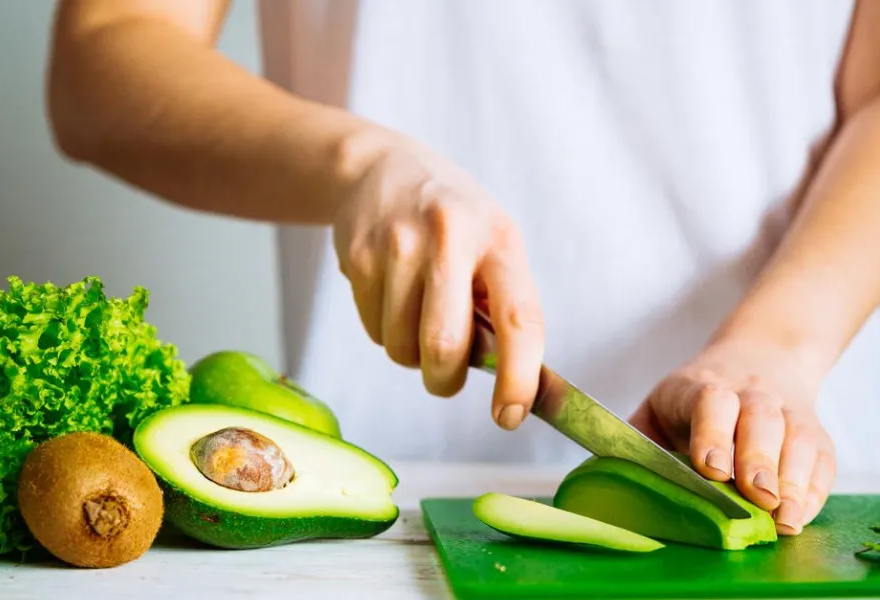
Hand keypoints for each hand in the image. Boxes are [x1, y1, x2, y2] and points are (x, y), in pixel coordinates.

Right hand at [331, 134, 544, 429]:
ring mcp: (398, 245)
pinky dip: (385, 332)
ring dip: (412, 355)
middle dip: (446, 379)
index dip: (519, 377)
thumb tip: (521, 387)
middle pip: (444, 345)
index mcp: (500, 240)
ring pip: (402, 348)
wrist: (382, 168)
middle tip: (448, 375)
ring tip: (418, 314)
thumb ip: (505, 307)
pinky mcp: (358, 256)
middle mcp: (450, 237)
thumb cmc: (455, 221)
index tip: (510, 415)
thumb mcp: (495, 245)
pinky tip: (392, 295)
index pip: (519, 319)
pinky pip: (373, 331)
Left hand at [629, 337, 834, 534]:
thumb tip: (602, 480)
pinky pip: (822, 460)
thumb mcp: (659, 408)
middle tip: (756, 497)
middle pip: (760, 420)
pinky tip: (801, 516)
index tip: (710, 467)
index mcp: (703, 386)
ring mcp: (788, 412)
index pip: (711, 401)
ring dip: (793, 480)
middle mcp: (752, 394)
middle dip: (758, 459)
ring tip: (784, 517)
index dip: (712, 432)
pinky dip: (815, 490)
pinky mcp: (816, 436)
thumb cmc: (693, 401)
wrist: (759, 359)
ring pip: (798, 438)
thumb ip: (634, 440)